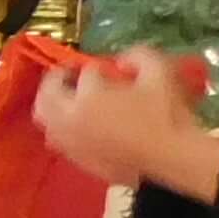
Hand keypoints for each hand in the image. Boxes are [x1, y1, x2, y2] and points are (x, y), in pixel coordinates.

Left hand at [34, 49, 218, 201]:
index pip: (85, 74)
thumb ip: (139, 56)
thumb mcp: (160, 73)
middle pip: (46, 96)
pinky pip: (59, 140)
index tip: (105, 68)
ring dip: (53, 105)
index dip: (96, 67)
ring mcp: (71, 143)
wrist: (172, 160)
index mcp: (88, 97)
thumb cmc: (167, 115)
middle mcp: (70, 120)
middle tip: (67, 75)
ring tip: (68, 100)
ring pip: (46, 121)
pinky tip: (79, 124)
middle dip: (54, 81)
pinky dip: (62, 127)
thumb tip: (123, 60)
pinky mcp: (78, 161)